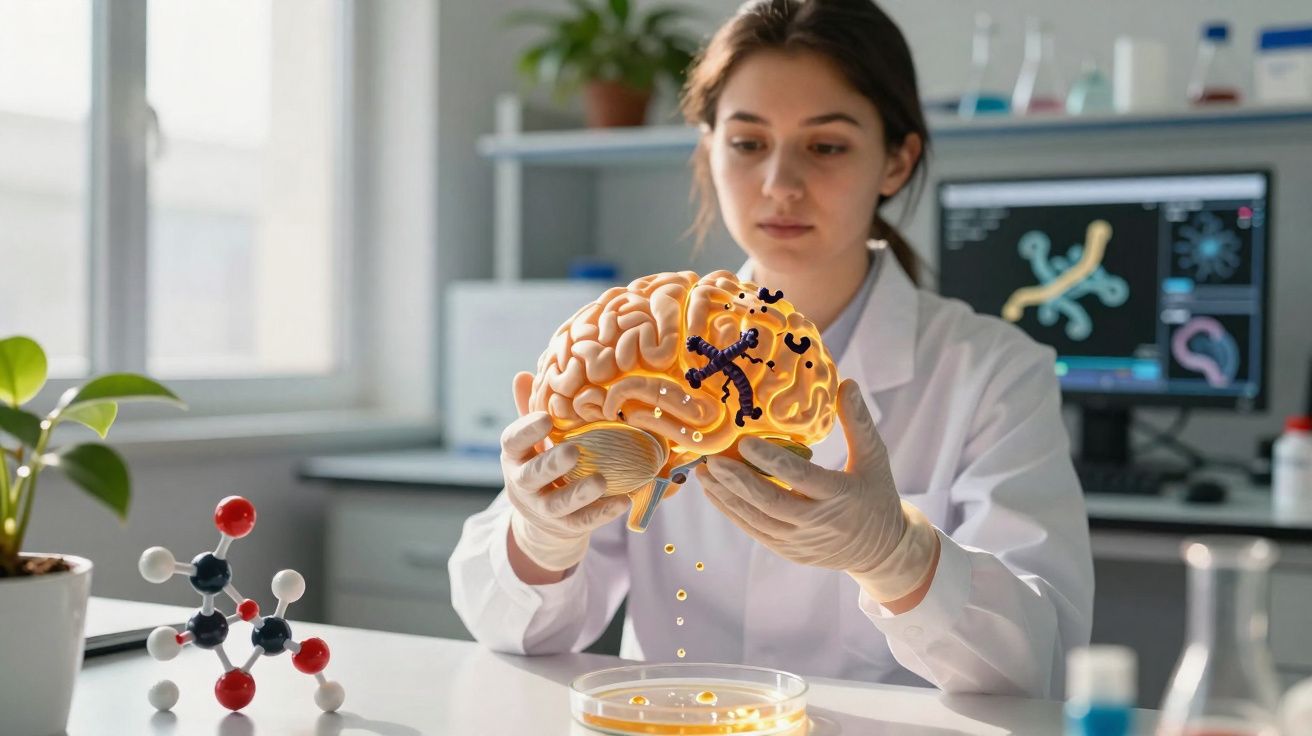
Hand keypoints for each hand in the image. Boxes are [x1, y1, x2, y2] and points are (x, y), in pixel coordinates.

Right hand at [503, 372, 628, 571]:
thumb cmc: (542, 464)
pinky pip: (584, 522)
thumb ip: (529, 409)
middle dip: (551, 465)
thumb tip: (523, 374)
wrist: (542, 521)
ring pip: (557, 504)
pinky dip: (603, 512)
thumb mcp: (533, 440)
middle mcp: (523, 484)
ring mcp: (544, 509)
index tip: (545, 418)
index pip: (512, 442)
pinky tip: (625, 500)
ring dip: (579, 493)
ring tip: (601, 480)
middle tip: (573, 451)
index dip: (526, 431)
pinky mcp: (566, 527)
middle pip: (531, 476)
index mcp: (515, 457)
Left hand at [698, 379, 938, 601]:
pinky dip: (732, 512)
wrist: (881, 550)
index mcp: (840, 495)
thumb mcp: (874, 458)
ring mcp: (800, 541)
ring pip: (756, 520)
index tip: (744, 442)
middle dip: (737, 481)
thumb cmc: (876, 494)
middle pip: (770, 502)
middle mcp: (817, 522)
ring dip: (726, 497)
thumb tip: (846, 383)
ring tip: (703, 473)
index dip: (771, 461)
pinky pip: (754, 531)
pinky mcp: (788, 551)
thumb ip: (858, 422)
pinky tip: (715, 493)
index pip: (801, 477)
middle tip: (711, 459)